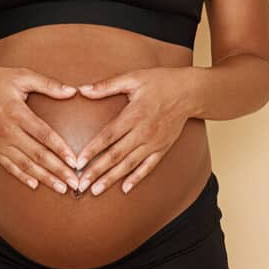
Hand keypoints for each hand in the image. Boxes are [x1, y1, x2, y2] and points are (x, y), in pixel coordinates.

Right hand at [0, 66, 79, 193]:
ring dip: (44, 178)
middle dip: (57, 170)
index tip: (74, 160)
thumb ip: (48, 84)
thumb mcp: (22, 75)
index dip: (60, 149)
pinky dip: (22, 177)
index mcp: (17, 113)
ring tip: (61, 188)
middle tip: (75, 182)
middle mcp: (8, 132)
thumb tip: (72, 91)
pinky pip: (9, 166)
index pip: (43, 135)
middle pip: (36, 154)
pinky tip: (35, 185)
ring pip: (24, 165)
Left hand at [73, 67, 193, 195]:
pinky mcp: (163, 147)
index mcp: (134, 114)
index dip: (92, 150)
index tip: (78, 162)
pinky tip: (125, 188)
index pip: (108, 136)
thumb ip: (107, 85)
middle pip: (116, 155)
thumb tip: (83, 90)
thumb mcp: (134, 78)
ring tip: (96, 190)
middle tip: (81, 185)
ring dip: (112, 178)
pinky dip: (137, 178)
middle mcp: (143, 131)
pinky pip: (148, 166)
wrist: (190, 91)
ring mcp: (154, 142)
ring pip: (130, 164)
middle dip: (97, 171)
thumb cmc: (161, 82)